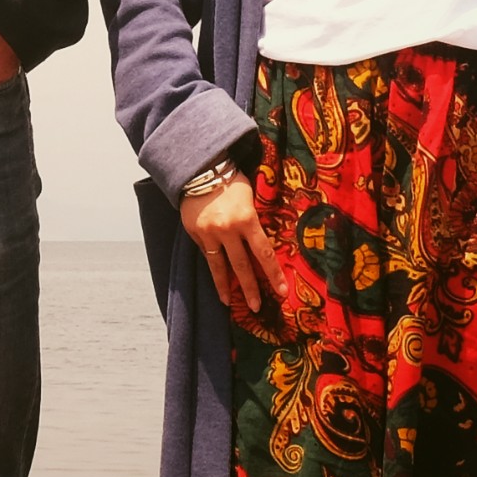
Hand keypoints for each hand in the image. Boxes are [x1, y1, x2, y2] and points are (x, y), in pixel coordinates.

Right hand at [180, 163, 285, 328]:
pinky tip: (217, 281)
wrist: (199, 169)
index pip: (264, 253)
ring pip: (220, 266)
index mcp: (247, 219)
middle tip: (257, 307)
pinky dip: (213, 269)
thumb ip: (254, 219)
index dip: (273, 274)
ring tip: (231, 304)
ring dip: (227, 287)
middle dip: (251, 289)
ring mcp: (209, 234)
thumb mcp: (250, 196)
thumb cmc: (231, 179)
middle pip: (242, 266)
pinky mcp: (195, 234)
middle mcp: (228, 230)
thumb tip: (263, 242)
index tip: (281, 291)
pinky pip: (206, 254)